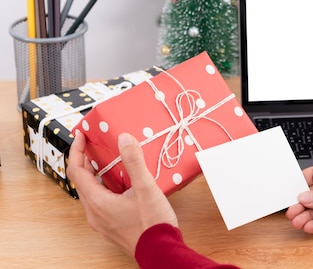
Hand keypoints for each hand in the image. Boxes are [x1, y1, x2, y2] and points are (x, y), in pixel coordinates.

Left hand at [67, 131, 177, 256]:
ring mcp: (102, 221)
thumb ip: (134, 162)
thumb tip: (124, 139)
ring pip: (92, 192)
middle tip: (94, 145)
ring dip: (96, 174)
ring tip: (109, 160)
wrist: (161, 252)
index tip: (81, 136)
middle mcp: (95, 213)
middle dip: (86, 161)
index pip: (76, 171)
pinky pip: (101, 201)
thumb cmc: (152, 225)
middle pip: (81, 181)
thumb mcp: (146, 188)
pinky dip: (106, 186)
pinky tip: (122, 182)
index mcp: (98, 202)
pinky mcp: (111, 224)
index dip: (77, 151)